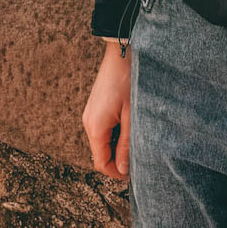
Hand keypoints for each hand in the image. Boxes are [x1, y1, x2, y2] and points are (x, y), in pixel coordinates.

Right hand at [82, 43, 132, 178]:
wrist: (121, 54)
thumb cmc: (128, 83)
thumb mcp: (132, 117)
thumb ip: (126, 145)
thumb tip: (122, 170)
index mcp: (96, 128)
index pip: (101, 163)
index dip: (116, 173)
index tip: (133, 173)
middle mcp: (88, 122)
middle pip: (99, 154)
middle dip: (117, 160)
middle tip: (138, 156)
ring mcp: (89, 114)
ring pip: (101, 142)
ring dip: (116, 146)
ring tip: (135, 138)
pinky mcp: (94, 107)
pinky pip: (101, 129)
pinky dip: (113, 134)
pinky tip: (128, 125)